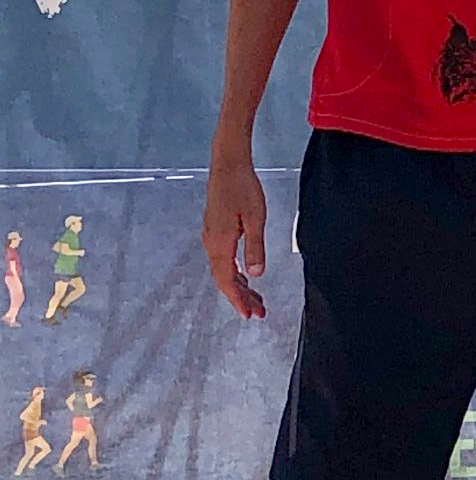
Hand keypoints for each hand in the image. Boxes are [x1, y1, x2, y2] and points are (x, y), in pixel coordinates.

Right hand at [203, 143, 268, 318]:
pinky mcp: (215, 230)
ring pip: (224, 270)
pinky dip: (235, 272)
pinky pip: (223, 259)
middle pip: (225, 279)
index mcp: (220, 243)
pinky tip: (246, 276)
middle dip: (241, 297)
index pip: (227, 280)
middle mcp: (211, 243)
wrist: (228, 164)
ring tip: (256, 300)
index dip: (238, 299)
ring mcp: (212, 236)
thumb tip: (256, 274)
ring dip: (239, 286)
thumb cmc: (243, 187)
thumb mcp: (256, 218)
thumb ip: (255, 247)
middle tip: (258, 312)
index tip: (249, 315)